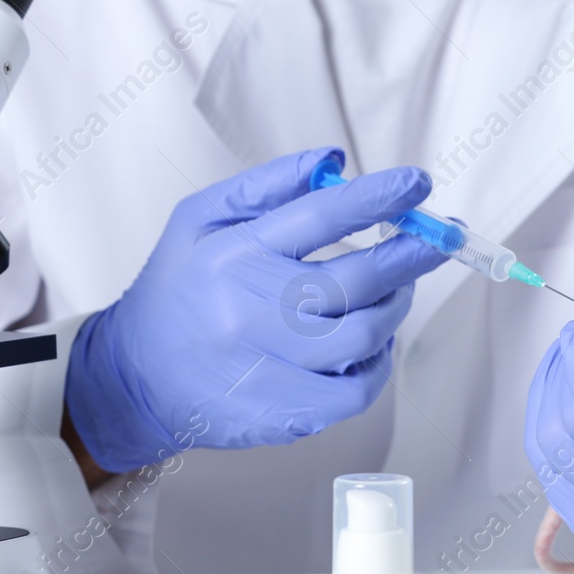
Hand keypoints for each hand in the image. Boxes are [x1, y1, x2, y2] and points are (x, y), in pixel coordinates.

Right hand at [65, 147, 444, 472]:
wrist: (134, 380)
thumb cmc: (179, 289)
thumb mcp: (201, 219)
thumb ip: (268, 185)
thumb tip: (334, 161)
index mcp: (234, 254)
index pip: (322, 216)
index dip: (379, 197)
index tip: (419, 183)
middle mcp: (252, 310)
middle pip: (358, 278)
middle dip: (413, 253)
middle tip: (439, 237)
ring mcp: (269, 366)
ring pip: (365, 334)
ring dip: (396, 306)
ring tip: (397, 289)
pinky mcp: (281, 413)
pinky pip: (356, 390)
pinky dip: (378, 362)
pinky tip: (373, 342)